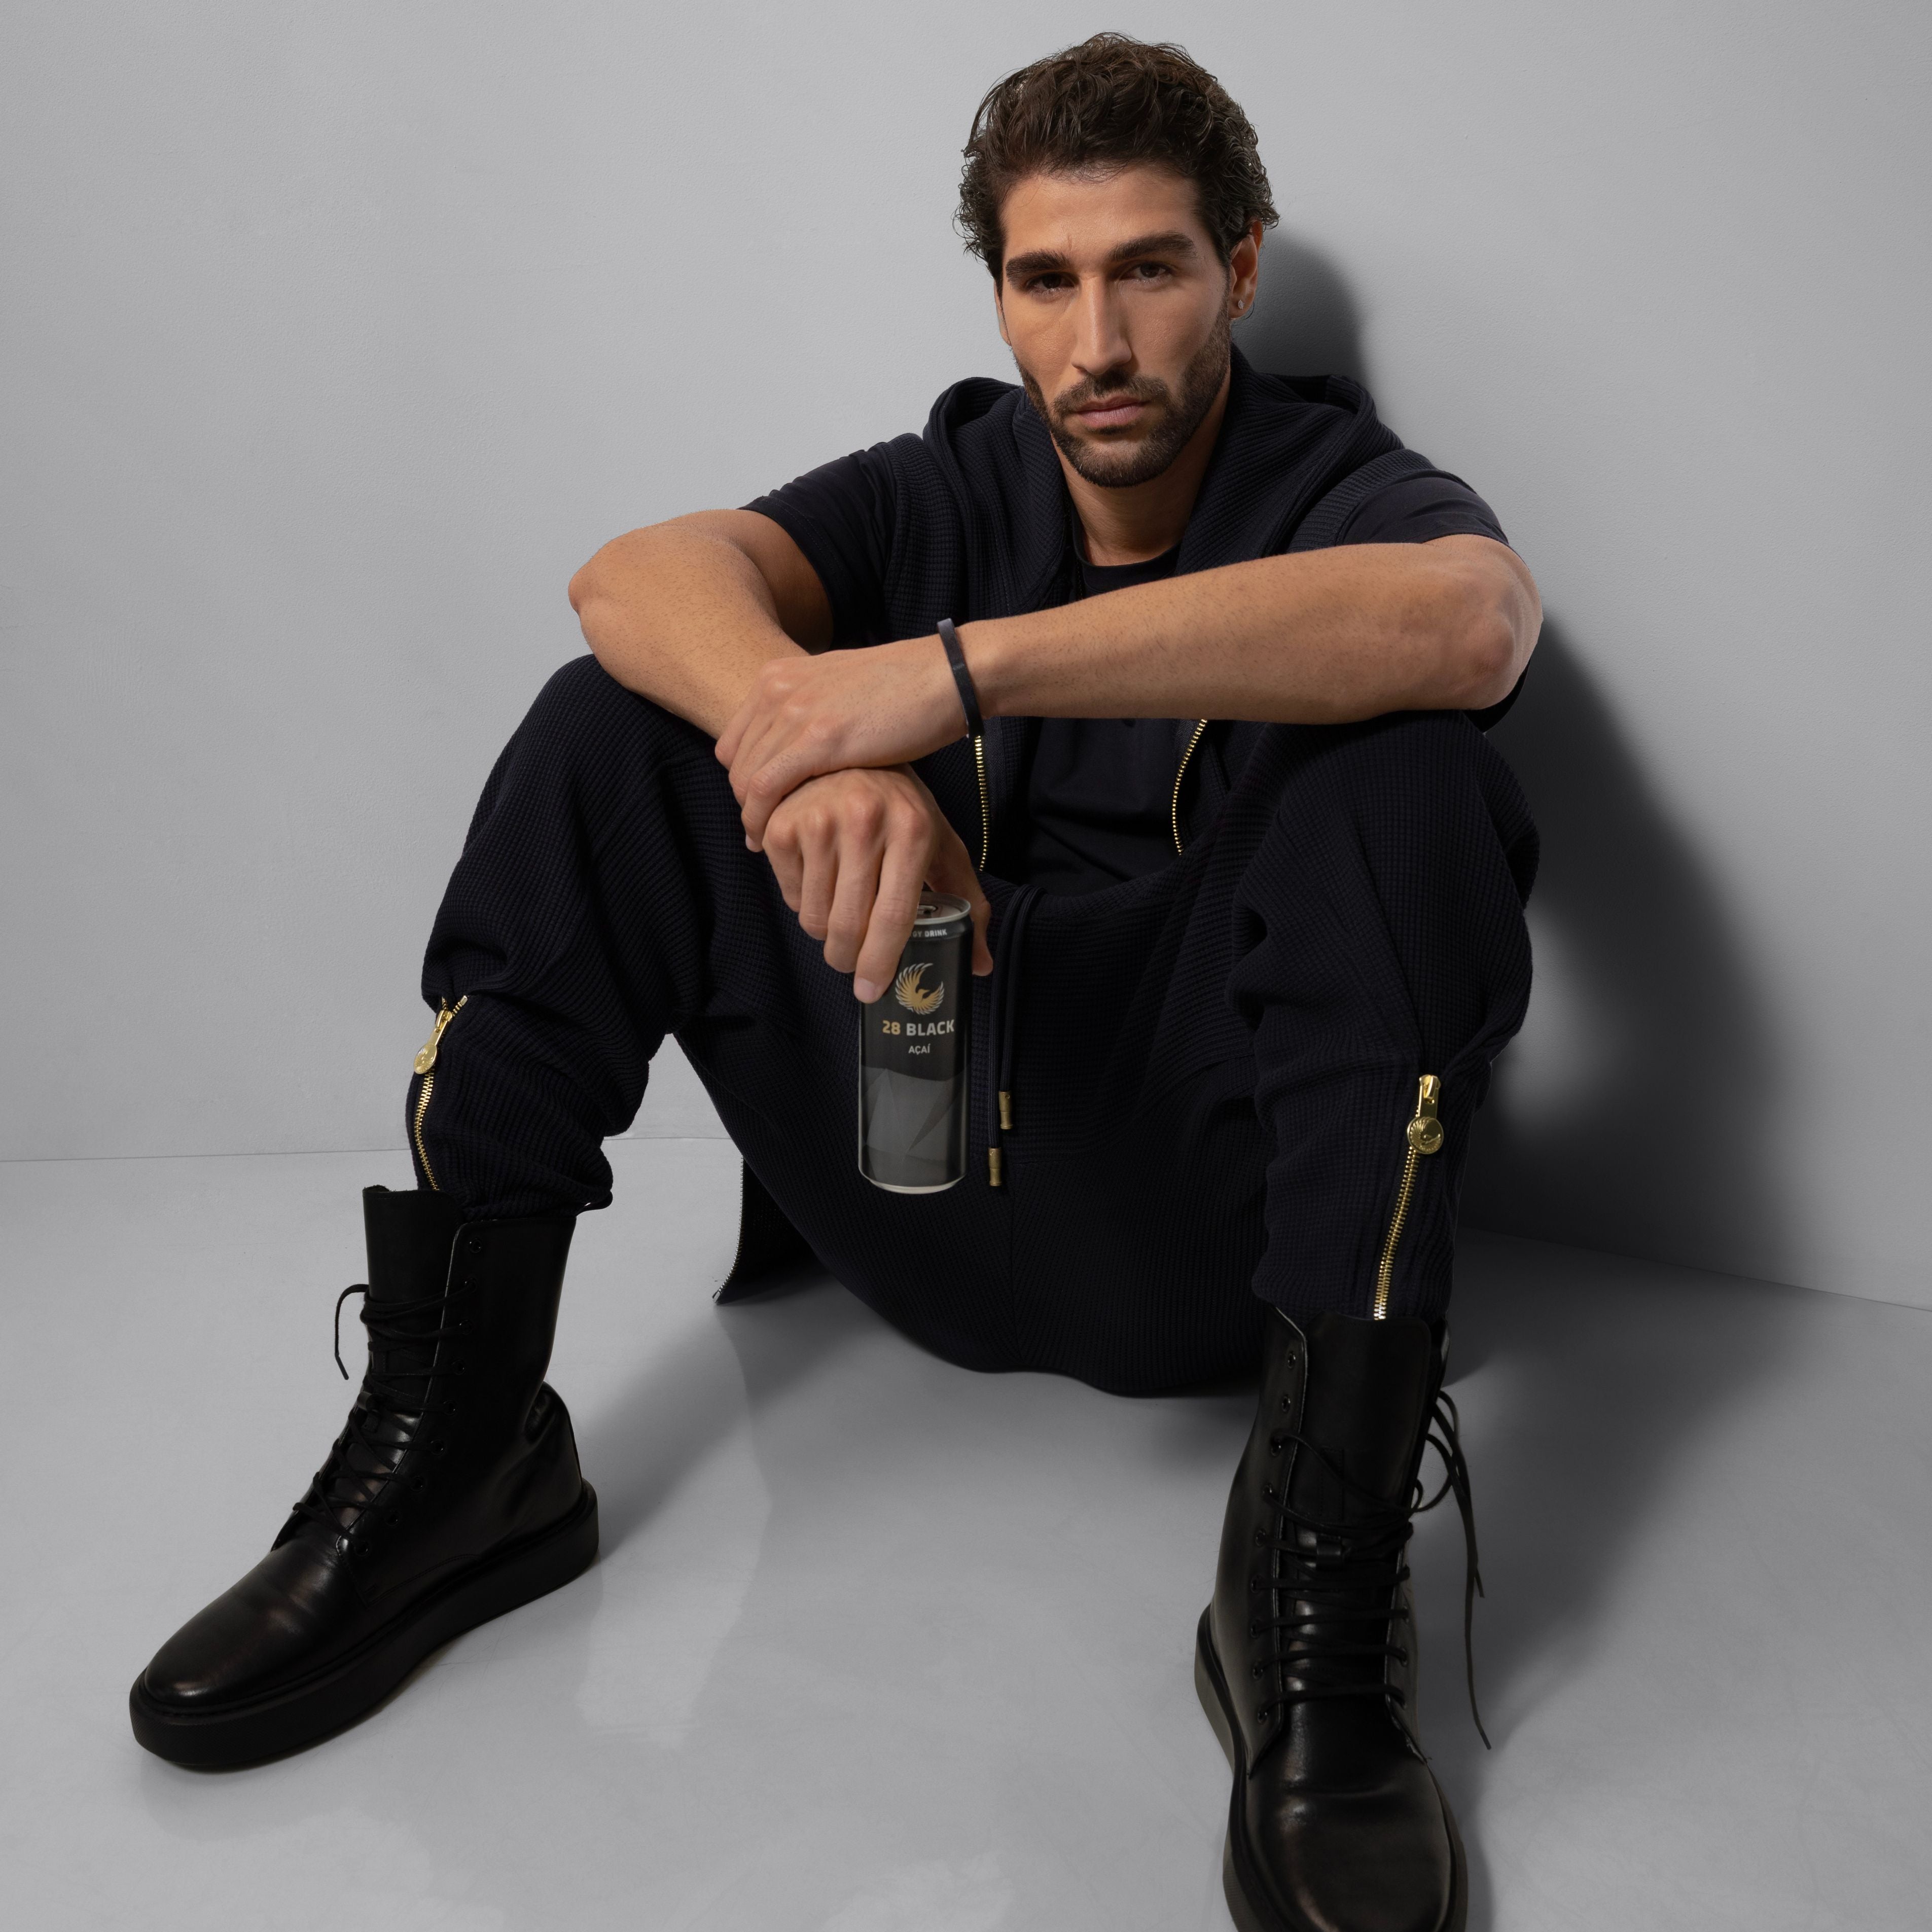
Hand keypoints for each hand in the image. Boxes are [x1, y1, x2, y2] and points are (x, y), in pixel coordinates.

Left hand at [715, 636, 969, 849]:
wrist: (945, 676)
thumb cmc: (904, 690)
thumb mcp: (839, 691)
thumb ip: (810, 712)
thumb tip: (797, 746)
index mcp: (779, 675)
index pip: (735, 741)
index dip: (743, 780)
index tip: (761, 808)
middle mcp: (778, 689)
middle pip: (736, 762)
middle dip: (746, 803)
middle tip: (762, 833)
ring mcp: (796, 711)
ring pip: (745, 778)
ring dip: (752, 816)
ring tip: (767, 842)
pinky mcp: (819, 738)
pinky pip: (766, 787)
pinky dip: (760, 819)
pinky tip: (769, 840)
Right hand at [761, 766, 992, 1000]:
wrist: (847, 753)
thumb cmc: (901, 809)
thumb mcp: (940, 845)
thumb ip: (966, 903)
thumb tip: (981, 965)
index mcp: (912, 829)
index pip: (895, 915)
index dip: (881, 962)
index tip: (871, 990)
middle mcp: (865, 820)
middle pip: (848, 924)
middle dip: (848, 959)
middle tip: (852, 962)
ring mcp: (818, 819)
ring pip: (813, 917)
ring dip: (825, 931)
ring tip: (839, 909)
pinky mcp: (782, 824)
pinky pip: (789, 895)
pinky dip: (802, 901)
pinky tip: (817, 877)